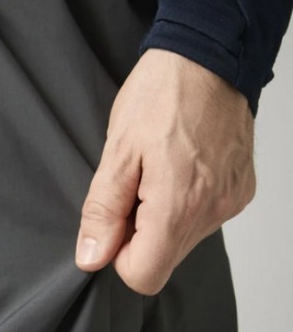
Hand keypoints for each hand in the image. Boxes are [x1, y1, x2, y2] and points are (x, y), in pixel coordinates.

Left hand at [75, 48, 255, 294]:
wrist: (208, 56)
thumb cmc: (161, 95)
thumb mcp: (116, 152)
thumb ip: (102, 211)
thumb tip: (91, 257)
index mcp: (178, 206)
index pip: (143, 275)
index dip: (118, 254)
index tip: (114, 219)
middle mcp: (212, 211)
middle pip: (163, 259)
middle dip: (138, 233)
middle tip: (133, 184)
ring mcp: (230, 202)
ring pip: (182, 241)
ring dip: (159, 218)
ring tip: (156, 170)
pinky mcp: (240, 191)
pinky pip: (202, 218)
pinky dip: (182, 204)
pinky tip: (177, 167)